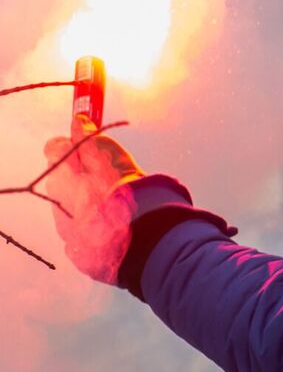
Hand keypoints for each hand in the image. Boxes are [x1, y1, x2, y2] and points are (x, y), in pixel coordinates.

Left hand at [43, 115, 144, 283]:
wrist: (138, 238)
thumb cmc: (124, 191)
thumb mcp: (109, 156)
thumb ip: (90, 139)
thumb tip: (79, 121)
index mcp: (62, 176)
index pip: (55, 147)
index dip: (73, 144)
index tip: (90, 145)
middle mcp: (57, 201)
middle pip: (62, 178)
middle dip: (80, 174)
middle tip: (109, 175)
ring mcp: (65, 227)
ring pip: (71, 205)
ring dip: (88, 201)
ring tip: (116, 204)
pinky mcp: (78, 250)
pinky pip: (82, 231)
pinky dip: (94, 225)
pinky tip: (114, 225)